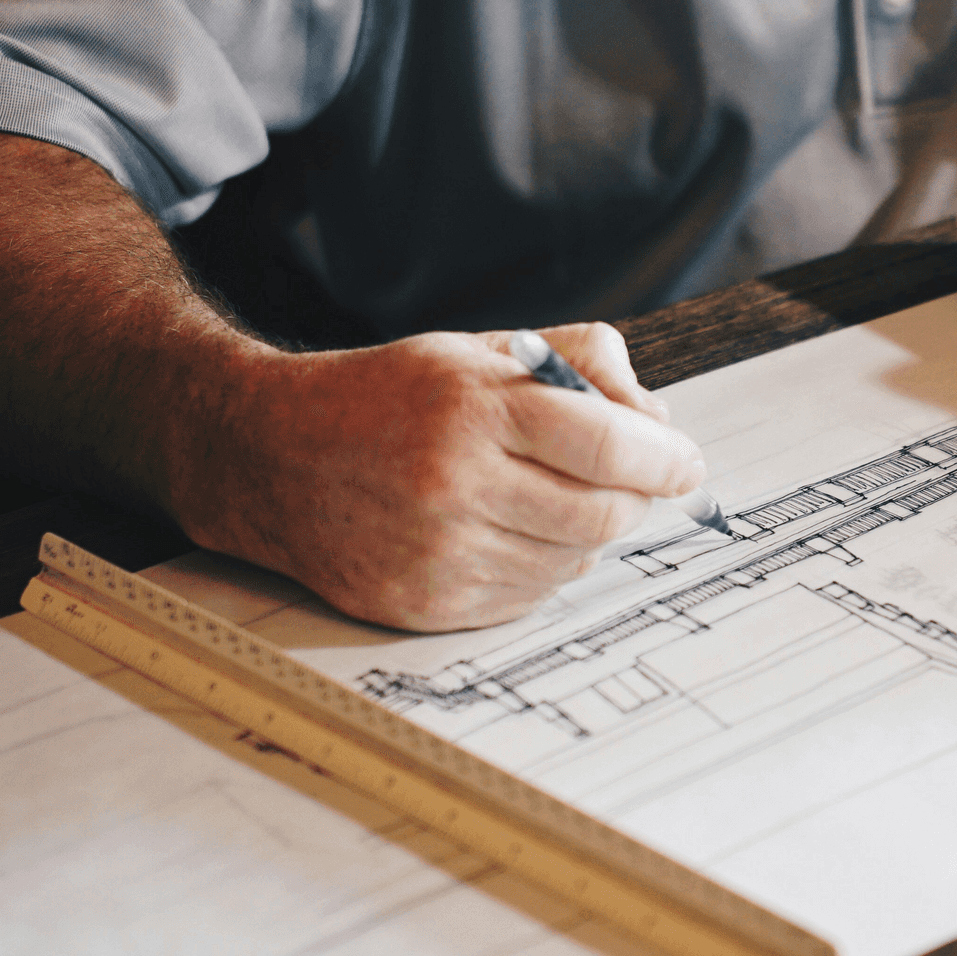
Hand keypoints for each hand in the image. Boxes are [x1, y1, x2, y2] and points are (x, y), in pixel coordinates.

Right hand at [175, 322, 703, 631]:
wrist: (271, 457)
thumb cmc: (385, 397)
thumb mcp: (475, 351)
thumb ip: (576, 363)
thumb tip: (658, 419)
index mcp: (471, 406)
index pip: (608, 445)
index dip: (664, 458)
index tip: (685, 462)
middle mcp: (454, 483)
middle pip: (603, 513)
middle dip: (634, 498)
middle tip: (631, 482)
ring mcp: (439, 553)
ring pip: (572, 562)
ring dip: (586, 535)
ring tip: (551, 500)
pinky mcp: (426, 604)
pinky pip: (528, 598)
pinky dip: (542, 569)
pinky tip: (513, 534)